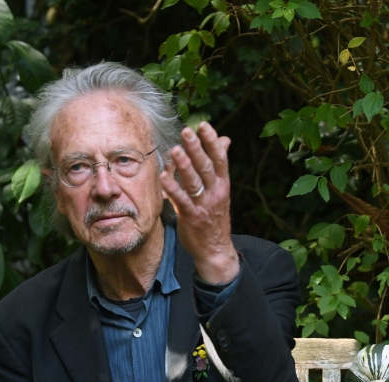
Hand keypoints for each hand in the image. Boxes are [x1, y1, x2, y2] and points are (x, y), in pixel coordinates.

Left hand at [160, 122, 238, 284]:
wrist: (216, 250)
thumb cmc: (215, 216)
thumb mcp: (221, 190)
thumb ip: (219, 165)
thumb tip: (225, 139)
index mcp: (223, 185)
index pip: (220, 159)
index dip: (212, 142)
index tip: (203, 125)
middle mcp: (216, 193)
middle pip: (206, 167)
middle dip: (197, 148)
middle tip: (187, 131)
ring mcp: (204, 206)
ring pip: (194, 182)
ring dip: (184, 165)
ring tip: (175, 149)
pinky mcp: (192, 217)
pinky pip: (182, 201)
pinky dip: (173, 188)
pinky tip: (164, 176)